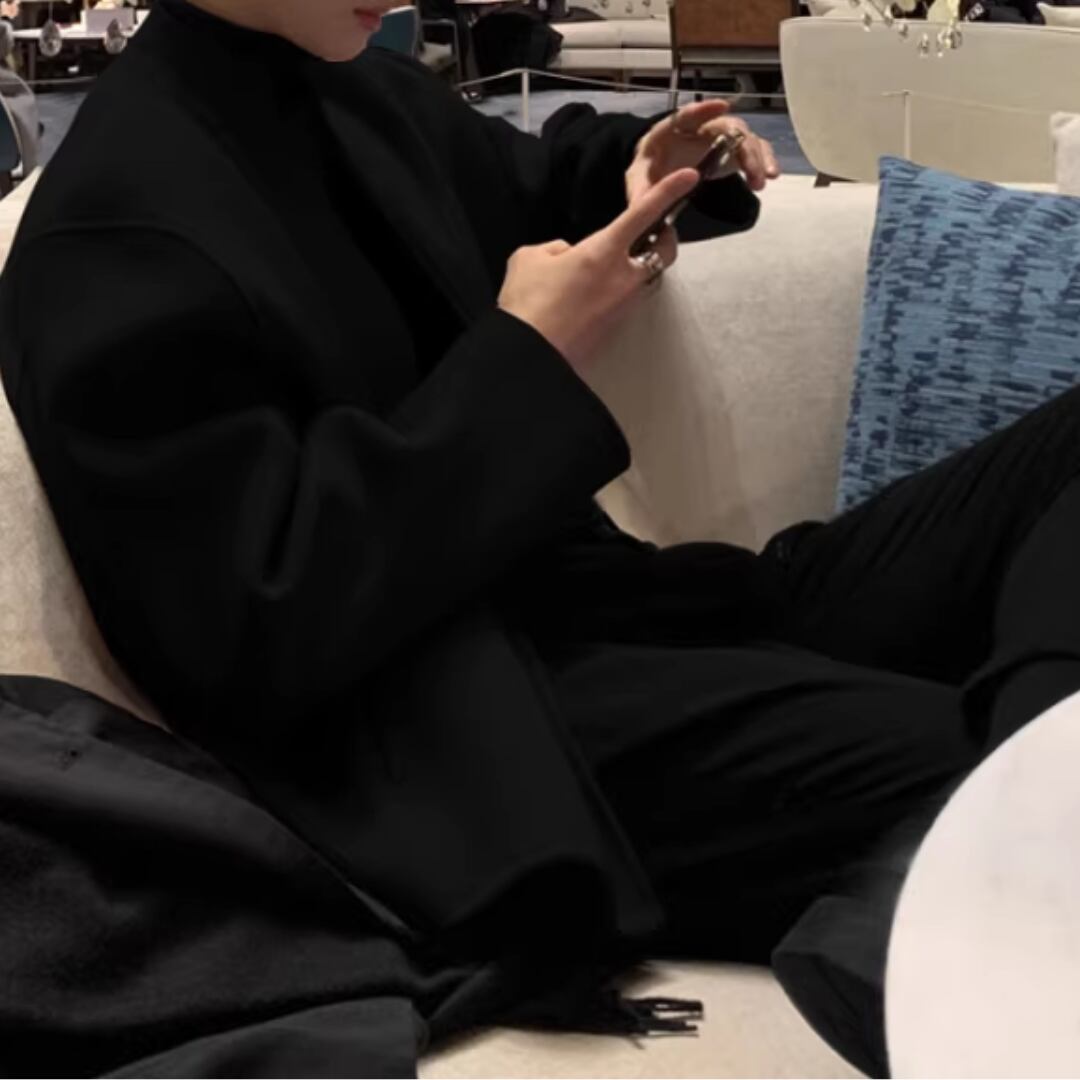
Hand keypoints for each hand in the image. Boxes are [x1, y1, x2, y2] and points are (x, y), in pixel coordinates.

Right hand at [498, 168, 699, 372]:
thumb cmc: (528, 303)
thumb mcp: (530, 258)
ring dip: (637, 268)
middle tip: (653, 233)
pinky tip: (592, 296)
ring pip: (646, 278)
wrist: (532, 354)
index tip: (690, 176)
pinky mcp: (617, 328)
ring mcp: (624, 306)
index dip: (668, 191)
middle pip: (663, 252)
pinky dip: (616, 292)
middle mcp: (623, 277)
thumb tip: (566, 255)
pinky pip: (627, 301)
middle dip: (664, 238)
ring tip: (613, 267)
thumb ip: (554, 248)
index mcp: (603, 251)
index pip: (643, 214)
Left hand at [625, 100, 780, 203]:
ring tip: (761, 181)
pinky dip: (762, 162)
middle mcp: (699, 128)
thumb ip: (642, 191)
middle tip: (752, 172)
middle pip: (726, 126)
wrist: (655, 174)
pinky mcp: (729, 151)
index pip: (685, 115)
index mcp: (670, 130)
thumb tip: (654, 201)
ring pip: (743, 138)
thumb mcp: (638, 182)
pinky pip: (750, 151)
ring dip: (756, 157)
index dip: (703, 110)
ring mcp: (717, 138)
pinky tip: (769, 177)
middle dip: (742, 146)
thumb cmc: (647, 172)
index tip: (722, 106)